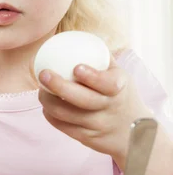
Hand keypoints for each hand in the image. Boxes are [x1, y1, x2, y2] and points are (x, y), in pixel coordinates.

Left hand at [38, 58, 172, 174]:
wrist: (134, 132)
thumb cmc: (121, 95)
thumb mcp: (120, 75)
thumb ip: (101, 57)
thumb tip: (78, 36)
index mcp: (120, 89)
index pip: (108, 84)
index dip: (92, 77)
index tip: (76, 68)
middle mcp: (110, 108)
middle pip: (83, 100)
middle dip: (59, 87)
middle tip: (43, 74)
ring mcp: (98, 125)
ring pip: (67, 115)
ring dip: (48, 101)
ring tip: (40, 90)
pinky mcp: (87, 138)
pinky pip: (63, 127)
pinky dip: (50, 115)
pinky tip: (45, 106)